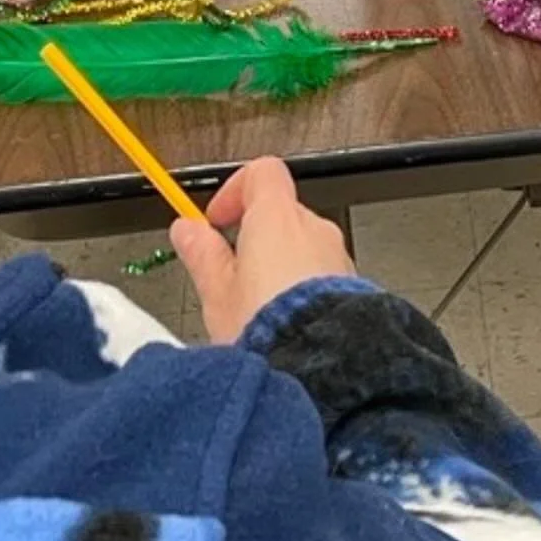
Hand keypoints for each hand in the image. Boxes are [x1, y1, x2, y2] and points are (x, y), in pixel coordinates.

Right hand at [171, 157, 355, 343]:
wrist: (322, 367)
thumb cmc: (271, 328)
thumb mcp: (218, 293)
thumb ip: (202, 253)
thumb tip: (187, 230)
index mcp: (278, 217)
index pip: (261, 173)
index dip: (235, 190)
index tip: (216, 220)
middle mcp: (314, 228)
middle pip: (281, 213)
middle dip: (255, 238)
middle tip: (232, 274)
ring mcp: (337, 256)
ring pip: (302, 247)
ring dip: (280, 267)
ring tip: (257, 307)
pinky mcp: (353, 286)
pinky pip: (322, 275)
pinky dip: (302, 288)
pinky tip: (285, 322)